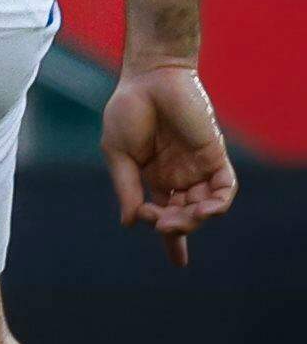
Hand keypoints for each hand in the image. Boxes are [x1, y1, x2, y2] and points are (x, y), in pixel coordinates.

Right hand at [100, 65, 235, 267]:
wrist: (149, 78)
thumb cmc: (127, 111)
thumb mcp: (118, 154)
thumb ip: (126, 188)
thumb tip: (130, 223)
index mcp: (152, 178)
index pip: (165, 215)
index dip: (172, 241)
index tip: (179, 265)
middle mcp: (178, 177)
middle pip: (183, 215)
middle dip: (175, 228)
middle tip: (162, 227)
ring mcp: (197, 167)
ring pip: (204, 206)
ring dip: (195, 219)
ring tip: (181, 220)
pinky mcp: (214, 155)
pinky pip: (224, 187)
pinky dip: (219, 203)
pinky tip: (207, 210)